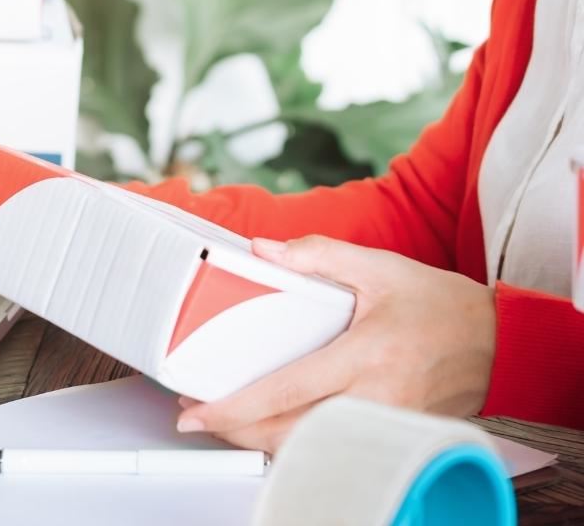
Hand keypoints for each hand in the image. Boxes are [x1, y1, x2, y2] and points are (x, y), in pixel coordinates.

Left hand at [175, 235, 495, 453]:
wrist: (499, 342)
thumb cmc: (437, 303)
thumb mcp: (378, 266)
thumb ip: (316, 254)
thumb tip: (262, 249)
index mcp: (366, 355)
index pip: (289, 389)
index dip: (238, 406)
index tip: (200, 410)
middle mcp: (375, 399)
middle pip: (290, 432)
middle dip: (236, 432)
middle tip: (198, 418)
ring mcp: (386, 425)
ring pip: (310, 448)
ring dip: (261, 441)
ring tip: (226, 422)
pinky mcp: (393, 437)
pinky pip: (335, 448)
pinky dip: (298, 444)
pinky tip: (272, 429)